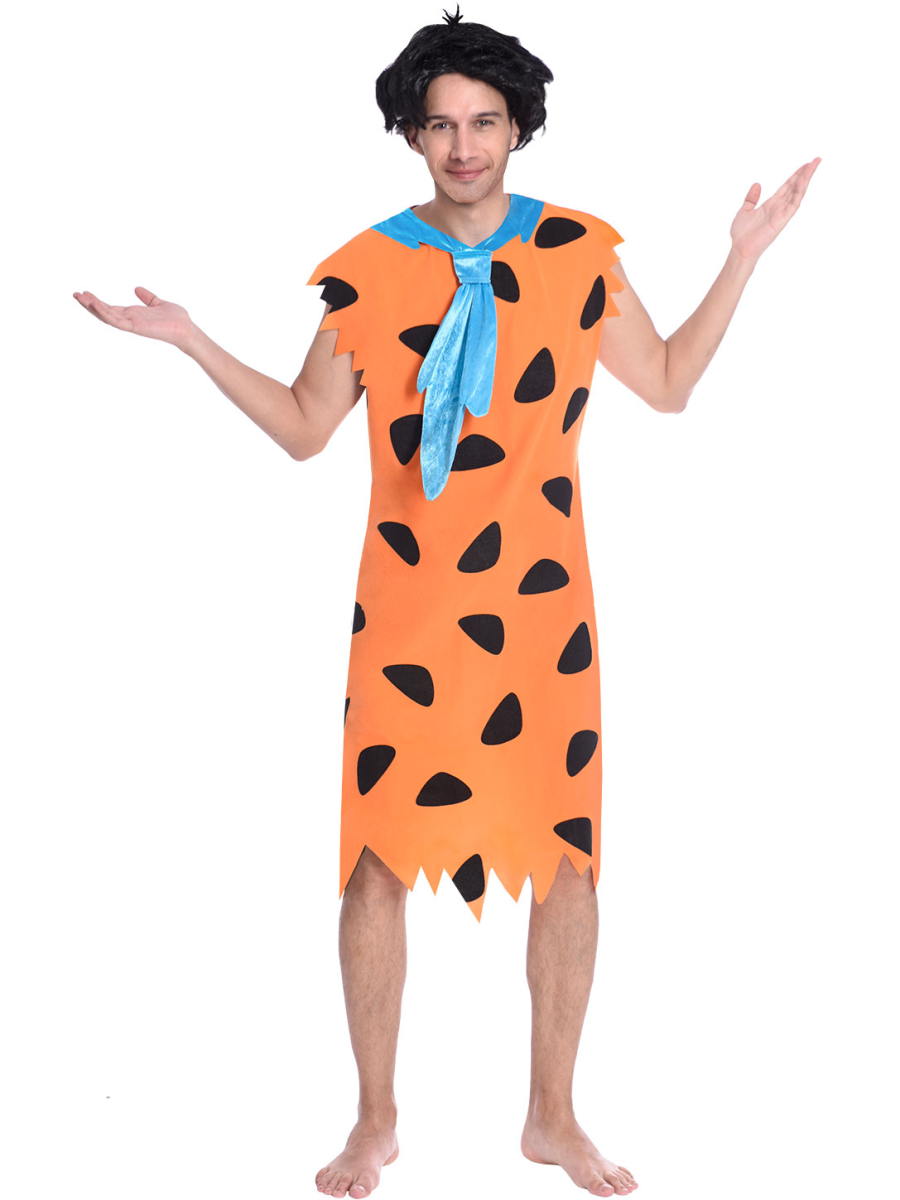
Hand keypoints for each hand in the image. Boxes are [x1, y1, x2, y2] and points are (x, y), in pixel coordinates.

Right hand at [73, 286, 195, 351]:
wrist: (186, 329)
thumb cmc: (176, 319)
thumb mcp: (158, 303)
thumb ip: (148, 297)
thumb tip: (137, 288)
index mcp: (133, 314)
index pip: (110, 308)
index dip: (97, 301)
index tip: (85, 293)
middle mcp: (130, 320)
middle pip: (104, 312)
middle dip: (89, 304)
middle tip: (74, 294)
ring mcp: (131, 324)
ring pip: (106, 316)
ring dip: (92, 307)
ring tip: (79, 298)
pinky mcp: (135, 327)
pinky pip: (116, 321)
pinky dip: (105, 313)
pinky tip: (94, 304)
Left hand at [730, 157, 821, 264]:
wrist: (740, 249)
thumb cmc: (741, 235)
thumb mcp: (744, 211)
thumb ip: (751, 198)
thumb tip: (757, 184)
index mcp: (771, 204)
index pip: (787, 186)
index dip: (796, 175)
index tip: (806, 164)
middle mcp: (779, 207)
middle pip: (796, 186)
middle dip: (806, 173)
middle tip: (817, 159)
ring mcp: (782, 213)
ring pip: (798, 193)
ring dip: (806, 179)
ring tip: (813, 165)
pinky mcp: (782, 220)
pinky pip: (793, 204)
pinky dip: (799, 192)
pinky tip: (802, 181)